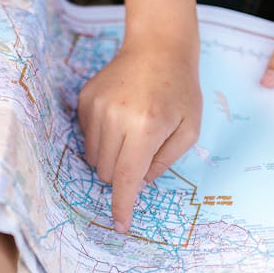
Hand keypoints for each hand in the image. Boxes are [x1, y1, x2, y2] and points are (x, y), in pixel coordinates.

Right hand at [77, 39, 201, 231]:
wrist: (158, 47)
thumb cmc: (180, 90)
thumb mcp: (188, 130)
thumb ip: (163, 162)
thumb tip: (137, 183)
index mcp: (145, 127)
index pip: (126, 178)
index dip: (122, 206)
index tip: (119, 225)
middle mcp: (115, 117)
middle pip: (107, 172)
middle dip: (123, 174)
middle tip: (142, 153)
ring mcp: (96, 107)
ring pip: (93, 157)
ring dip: (111, 157)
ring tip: (131, 133)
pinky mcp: (85, 99)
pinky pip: (86, 136)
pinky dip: (102, 138)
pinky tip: (120, 118)